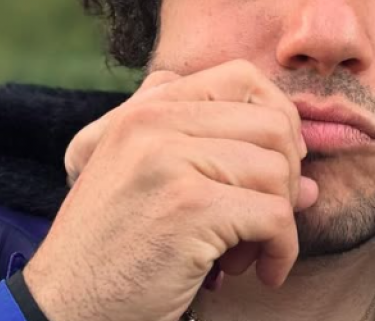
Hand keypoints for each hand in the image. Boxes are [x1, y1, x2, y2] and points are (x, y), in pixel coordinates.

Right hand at [23, 60, 318, 320]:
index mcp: (145, 109)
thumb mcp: (150, 183)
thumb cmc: (115, 251)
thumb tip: (311, 178)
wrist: (62, 310)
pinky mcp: (189, 207)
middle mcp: (154, 122)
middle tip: (262, 221)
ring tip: (246, 252)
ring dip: (279, 220)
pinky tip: (261, 272)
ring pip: (278, 170)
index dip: (277, 118)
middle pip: (273, 124)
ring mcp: (169, 160)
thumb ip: (219, 161)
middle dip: (286, 177)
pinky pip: (276, 215)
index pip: (243, 78)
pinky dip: (281, 250)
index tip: (273, 168)